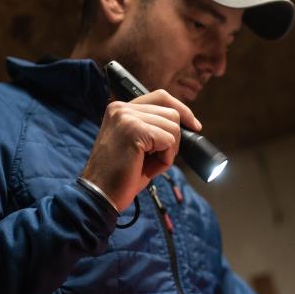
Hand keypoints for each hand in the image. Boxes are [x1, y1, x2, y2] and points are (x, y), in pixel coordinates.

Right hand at [81, 89, 201, 210]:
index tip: (193, 126)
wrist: (100, 196)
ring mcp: (127, 117)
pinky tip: (147, 168)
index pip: (160, 97)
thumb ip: (154, 128)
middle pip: (171, 112)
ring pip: (173, 127)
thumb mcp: (138, 145)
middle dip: (173, 139)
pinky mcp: (134, 130)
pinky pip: (169, 140)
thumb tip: (186, 124)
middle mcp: (121, 108)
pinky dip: (165, 159)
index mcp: (120, 109)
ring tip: (147, 164)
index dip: (181, 110)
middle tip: (156, 159)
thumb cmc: (119, 176)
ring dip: (168, 151)